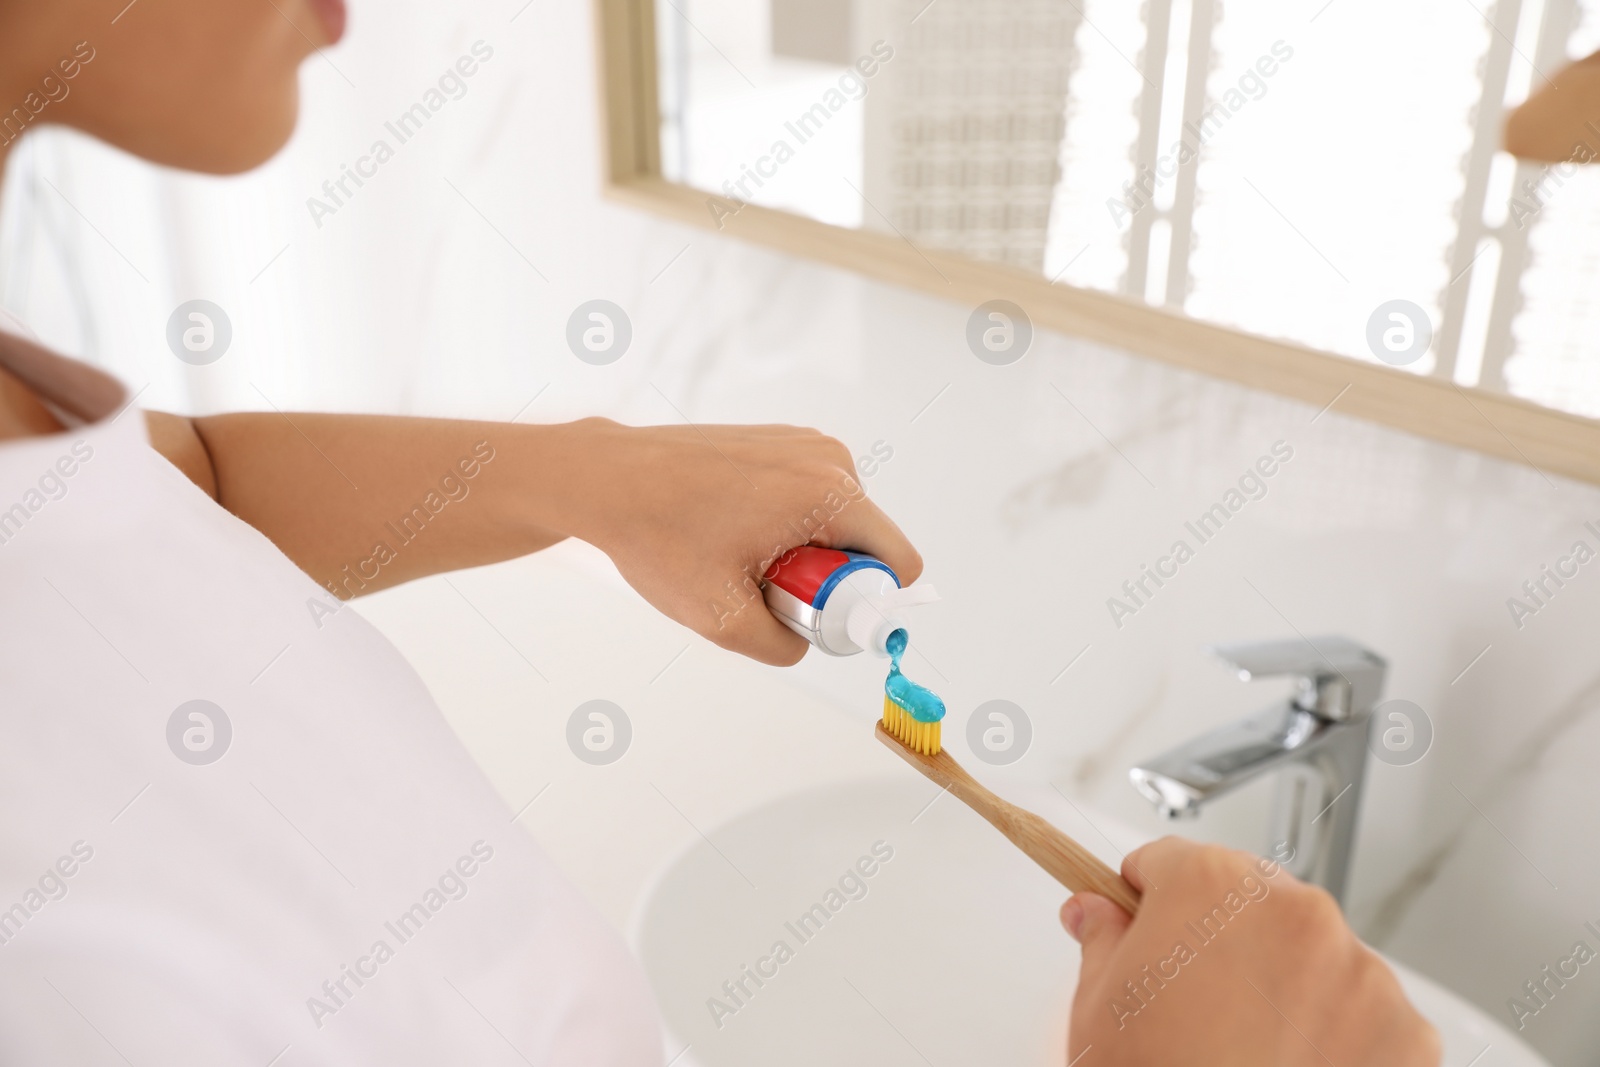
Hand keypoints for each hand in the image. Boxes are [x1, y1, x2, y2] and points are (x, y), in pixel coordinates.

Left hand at [547, 418, 921, 664]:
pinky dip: (785, 523)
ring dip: (803, 552)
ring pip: (836, 523)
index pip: (898, 562)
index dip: (865, 603)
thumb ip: (782, 647)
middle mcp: (827, 458)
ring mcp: (803, 443)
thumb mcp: (723, 619)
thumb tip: (806, 642)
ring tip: (740, 556)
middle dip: (826, 578)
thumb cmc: (658, 535)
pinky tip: (733, 530)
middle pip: (865, 544)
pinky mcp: (781, 441)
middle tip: (762, 587)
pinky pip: (809, 498)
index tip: (813, 611)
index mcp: (829, 495)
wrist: (607, 480)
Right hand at [1060, 837, 1439, 1066]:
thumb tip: (1096, 911)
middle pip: (1249, 901)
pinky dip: (1337, 1038)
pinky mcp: (1407, 1030)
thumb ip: (1102, 940)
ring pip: (1312, 956)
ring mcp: (1360, 970)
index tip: (1144, 924)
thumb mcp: (1098, 1008)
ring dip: (1285, 987)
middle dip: (1223, 940)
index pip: (1170, 861)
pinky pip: (1364, 1015)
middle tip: (1194, 1007)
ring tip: (1248, 1052)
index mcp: (1210, 885)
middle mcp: (1295, 909)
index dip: (1148, 899)